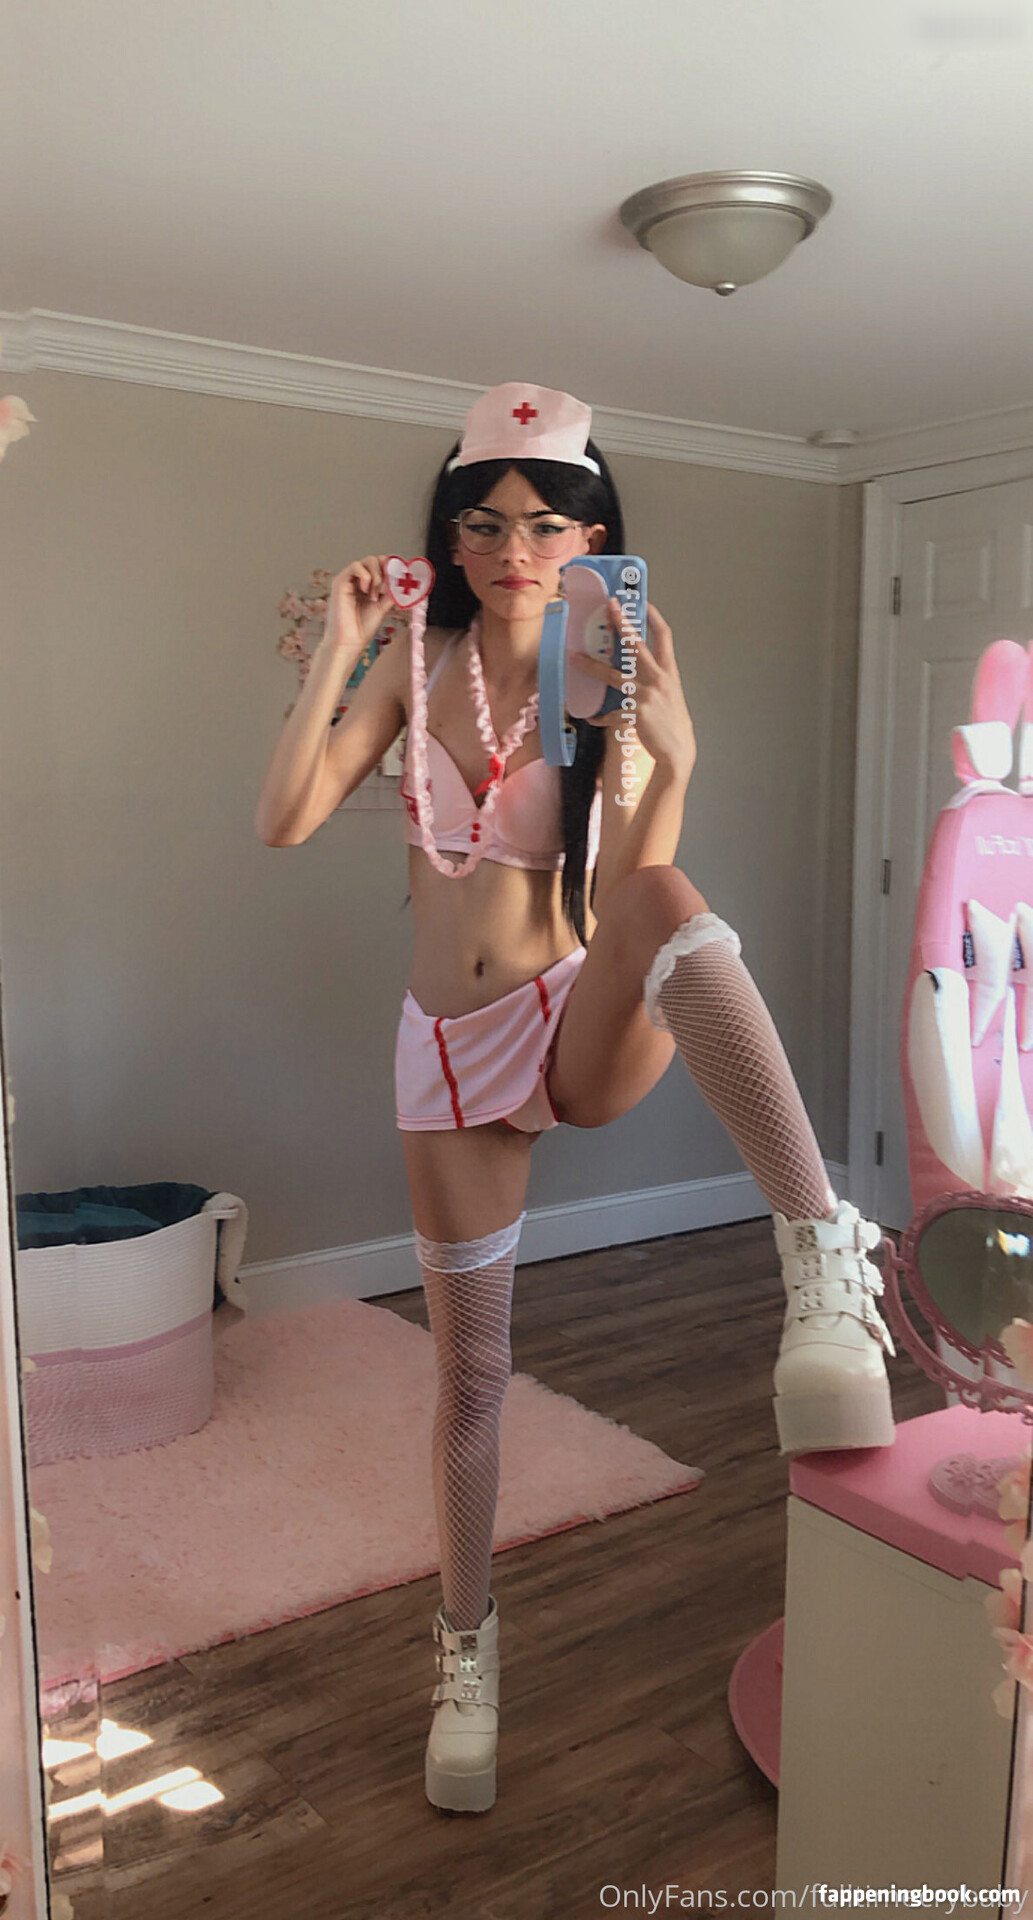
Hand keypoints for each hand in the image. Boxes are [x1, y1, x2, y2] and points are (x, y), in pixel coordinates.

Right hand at [324, 555, 394, 653]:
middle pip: (376, 559)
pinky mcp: (340, 582)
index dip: (393, 568)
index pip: (382, 566)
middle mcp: (359, 580)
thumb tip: (403, 581)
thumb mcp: (384, 606)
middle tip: (387, 588)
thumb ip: (392, 592)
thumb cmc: (362, 627)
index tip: (401, 579)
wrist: (350, 641)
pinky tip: (366, 591)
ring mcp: (349, 580)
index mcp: (369, 585)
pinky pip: (356, 566)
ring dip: (377, 576)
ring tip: (375, 595)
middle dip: (386, 570)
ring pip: (368, 560)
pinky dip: (366, 576)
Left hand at [580, 600, 695, 783]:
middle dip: (622, 623)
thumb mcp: (668, 694)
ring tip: (575, 658)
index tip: (643, 602)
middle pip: (637, 645)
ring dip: (591, 667)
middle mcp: (659, 678)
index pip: (664, 636)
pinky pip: (611, 713)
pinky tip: (591, 718)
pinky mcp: (636, 712)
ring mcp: (646, 695)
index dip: (654, 617)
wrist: (678, 750)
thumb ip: (652, 680)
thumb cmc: (672, 723)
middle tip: (610, 606)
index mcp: (668, 672)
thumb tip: (632, 671)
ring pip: (613, 675)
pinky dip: (600, 717)